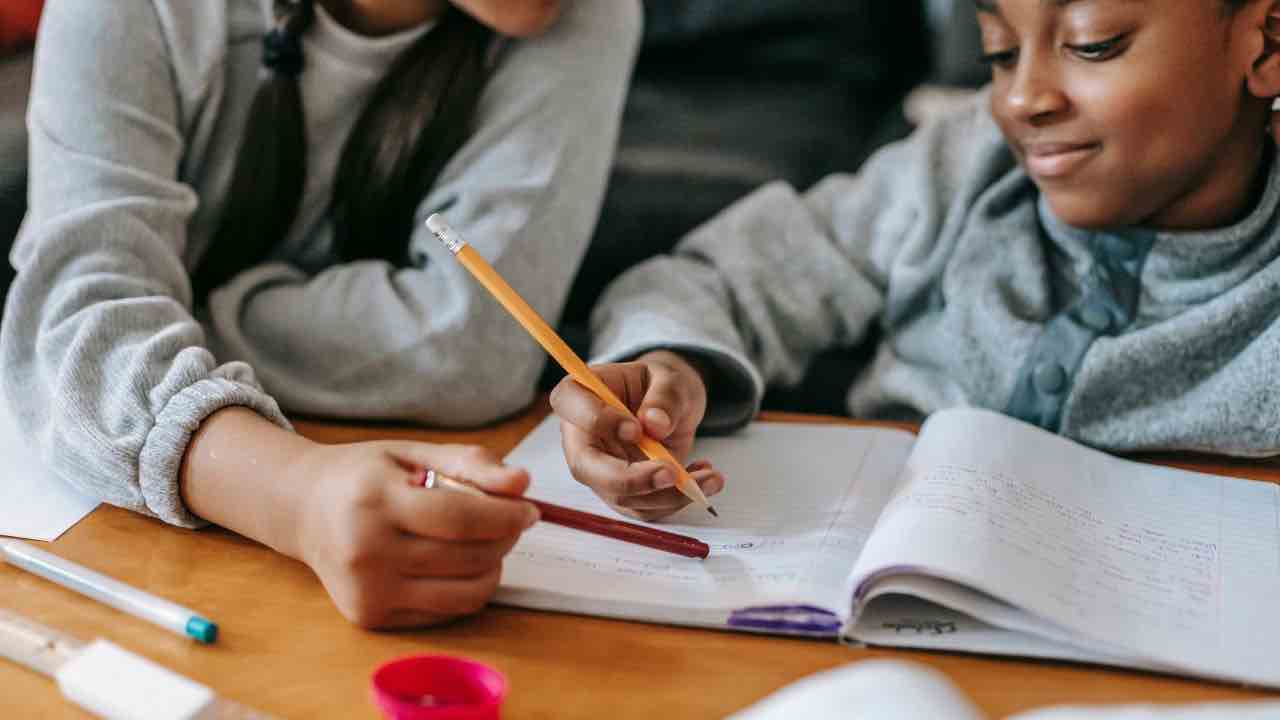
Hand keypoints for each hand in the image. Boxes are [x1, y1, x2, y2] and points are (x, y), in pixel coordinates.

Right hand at [289, 441, 538, 628]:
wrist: (304, 509)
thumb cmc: (365, 476)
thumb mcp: (413, 452)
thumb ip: (470, 464)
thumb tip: (522, 484)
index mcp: (374, 500)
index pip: (458, 518)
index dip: (505, 516)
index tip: (530, 509)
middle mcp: (365, 551)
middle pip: (466, 557)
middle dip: (505, 538)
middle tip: (511, 520)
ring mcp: (366, 590)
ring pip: (464, 592)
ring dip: (493, 567)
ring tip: (487, 542)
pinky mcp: (370, 616)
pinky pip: (445, 611)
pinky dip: (466, 588)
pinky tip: (457, 563)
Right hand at [549, 350, 724, 520]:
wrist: (671, 406)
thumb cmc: (660, 386)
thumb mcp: (670, 378)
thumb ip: (664, 396)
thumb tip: (655, 424)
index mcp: (581, 394)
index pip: (570, 405)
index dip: (597, 420)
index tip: (636, 428)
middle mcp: (581, 437)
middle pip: (586, 467)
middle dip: (630, 479)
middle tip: (672, 473)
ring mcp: (599, 470)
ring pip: (620, 496)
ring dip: (667, 495)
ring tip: (709, 478)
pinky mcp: (622, 493)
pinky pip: (644, 509)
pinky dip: (676, 500)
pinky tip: (701, 478)